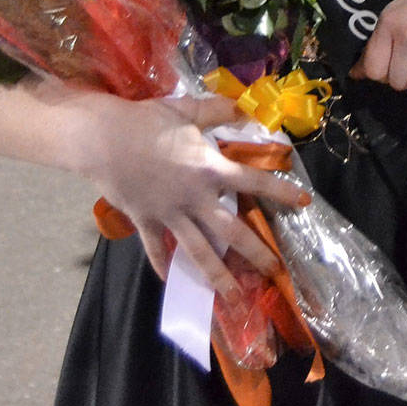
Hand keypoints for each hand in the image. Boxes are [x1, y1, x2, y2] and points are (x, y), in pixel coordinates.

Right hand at [71, 92, 311, 293]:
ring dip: (217, 275)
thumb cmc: (146, 121)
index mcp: (209, 168)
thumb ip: (218, 110)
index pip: (253, 182)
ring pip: (198, 251)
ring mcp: (170, 214)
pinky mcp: (146, 221)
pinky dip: (163, 265)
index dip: (280, 191)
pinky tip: (169, 282)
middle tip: (275, 271)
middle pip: (231, 231)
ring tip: (233, 297)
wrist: (103, 139)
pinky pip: (157, 248)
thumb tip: (245, 108)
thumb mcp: (186, 109)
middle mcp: (194, 197)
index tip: (304, 202)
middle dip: (255, 252)